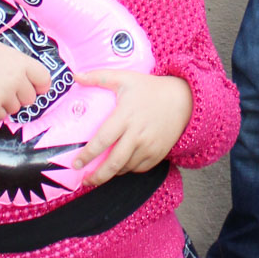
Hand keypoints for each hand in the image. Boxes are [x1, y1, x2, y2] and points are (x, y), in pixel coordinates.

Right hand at [0, 36, 50, 119]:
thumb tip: (32, 80)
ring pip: (15, 108)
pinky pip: (1, 116)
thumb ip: (19, 65)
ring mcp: (5, 95)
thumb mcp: (1, 51)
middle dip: (18, 96)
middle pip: (30, 98)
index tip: (33, 87)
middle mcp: (16, 79)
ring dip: (5, 103)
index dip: (39, 86)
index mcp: (21, 62)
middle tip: (1, 86)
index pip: (44, 80)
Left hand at [72, 70, 192, 184]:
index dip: (88, 155)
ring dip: (111, 172)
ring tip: (99, 173)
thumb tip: (74, 76)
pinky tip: (119, 165)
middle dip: (98, 176)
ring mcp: (149, 146)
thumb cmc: (150, 88)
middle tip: (85, 181)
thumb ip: (98, 77)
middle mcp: (137, 134)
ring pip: (125, 167)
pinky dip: (127, 169)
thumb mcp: (124, 78)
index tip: (76, 164)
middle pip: (114, 162)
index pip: (103, 140)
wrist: (184, 100)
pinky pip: (139, 168)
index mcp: (126, 116)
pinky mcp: (158, 154)